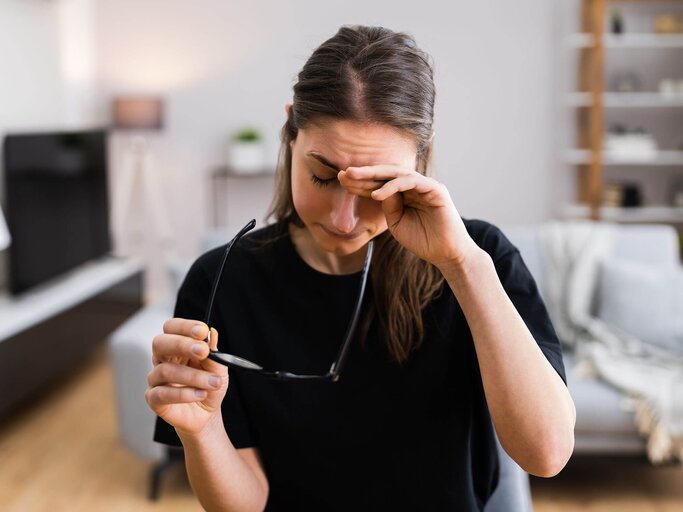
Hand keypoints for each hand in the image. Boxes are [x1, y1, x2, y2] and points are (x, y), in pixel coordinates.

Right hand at [145, 318, 228, 435]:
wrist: (207, 413)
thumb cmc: (210, 385)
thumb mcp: (218, 368)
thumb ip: (214, 353)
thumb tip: (211, 333)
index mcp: (177, 346)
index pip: (171, 327)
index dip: (184, 326)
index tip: (202, 331)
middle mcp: (162, 359)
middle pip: (159, 343)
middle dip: (182, 344)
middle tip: (203, 351)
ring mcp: (155, 378)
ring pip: (166, 370)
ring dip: (193, 376)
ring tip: (213, 382)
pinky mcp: (153, 399)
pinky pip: (163, 394)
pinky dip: (184, 394)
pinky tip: (201, 394)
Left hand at [338, 165, 479, 268]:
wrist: (446, 254)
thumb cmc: (423, 241)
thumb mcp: (397, 223)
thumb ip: (388, 207)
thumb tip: (377, 190)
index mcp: (404, 194)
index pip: (379, 184)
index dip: (360, 182)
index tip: (340, 181)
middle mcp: (414, 186)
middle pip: (385, 174)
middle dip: (364, 173)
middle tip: (343, 172)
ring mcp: (425, 185)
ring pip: (396, 173)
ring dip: (373, 174)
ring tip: (354, 177)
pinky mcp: (435, 189)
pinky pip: (410, 183)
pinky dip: (392, 186)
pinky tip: (376, 194)